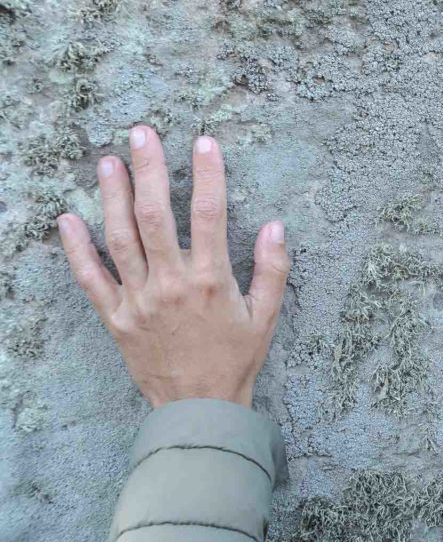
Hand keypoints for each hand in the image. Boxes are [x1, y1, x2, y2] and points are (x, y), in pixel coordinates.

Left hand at [57, 125, 290, 407]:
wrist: (199, 407)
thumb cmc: (236, 359)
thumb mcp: (266, 316)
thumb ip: (272, 269)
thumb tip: (276, 226)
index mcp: (211, 280)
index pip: (210, 215)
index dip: (208, 175)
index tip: (204, 143)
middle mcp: (171, 284)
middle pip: (155, 215)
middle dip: (149, 170)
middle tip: (142, 134)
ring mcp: (139, 300)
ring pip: (120, 238)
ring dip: (112, 196)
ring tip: (108, 162)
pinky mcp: (116, 317)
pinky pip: (90, 278)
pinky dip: (76, 249)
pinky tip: (67, 219)